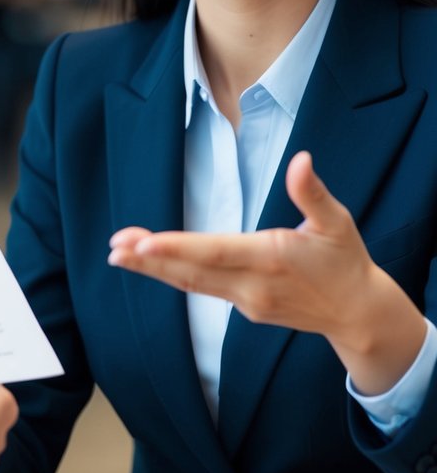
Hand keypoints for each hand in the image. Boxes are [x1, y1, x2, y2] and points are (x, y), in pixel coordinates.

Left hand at [108, 151, 425, 393]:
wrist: (357, 313)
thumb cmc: (345, 260)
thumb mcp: (337, 222)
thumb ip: (312, 193)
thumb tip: (302, 160)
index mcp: (271, 257)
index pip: (215, 252)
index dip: (178, 247)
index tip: (144, 241)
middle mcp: (252, 284)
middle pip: (192, 271)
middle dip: (150, 259)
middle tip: (115, 247)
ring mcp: (246, 301)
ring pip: (191, 283)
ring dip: (154, 269)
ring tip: (119, 254)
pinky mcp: (245, 308)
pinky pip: (202, 289)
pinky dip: (173, 276)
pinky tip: (150, 264)